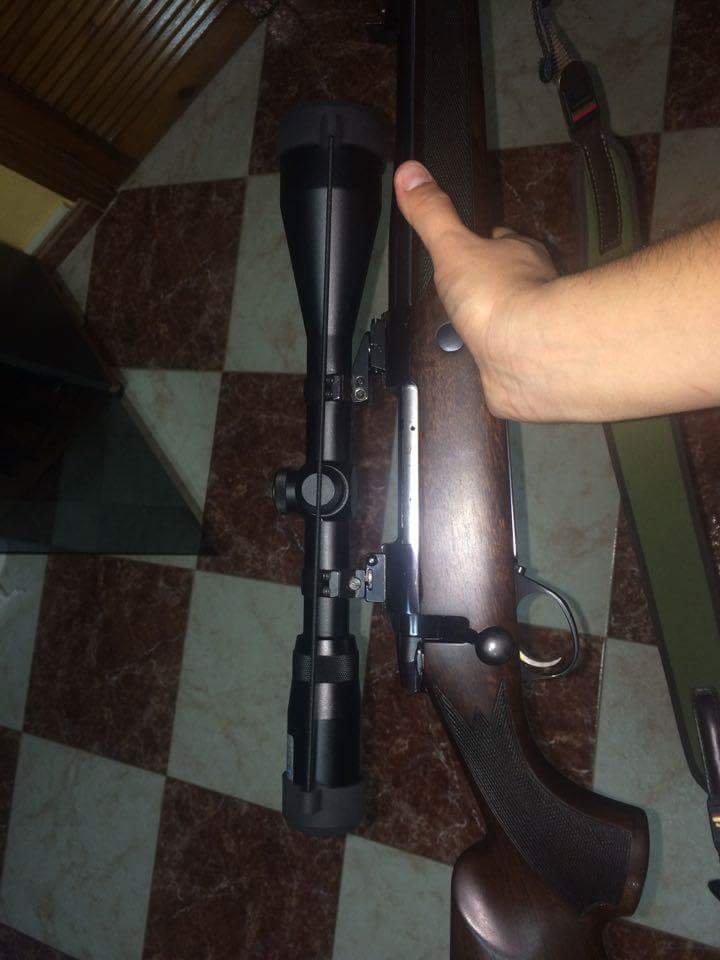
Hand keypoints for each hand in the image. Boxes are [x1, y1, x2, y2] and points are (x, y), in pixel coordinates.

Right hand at [394, 160, 557, 415]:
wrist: (527, 352)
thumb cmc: (495, 294)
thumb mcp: (452, 246)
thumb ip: (431, 213)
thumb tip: (408, 171)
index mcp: (518, 254)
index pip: (505, 241)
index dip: (490, 242)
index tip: (479, 243)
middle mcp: (535, 287)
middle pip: (515, 277)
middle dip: (498, 281)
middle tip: (477, 287)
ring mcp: (535, 326)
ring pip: (520, 315)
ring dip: (503, 320)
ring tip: (480, 326)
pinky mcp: (531, 361)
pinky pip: (516, 355)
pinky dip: (504, 357)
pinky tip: (490, 362)